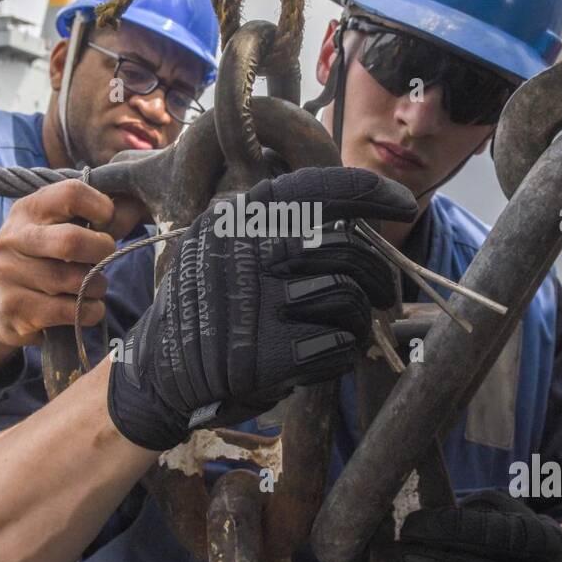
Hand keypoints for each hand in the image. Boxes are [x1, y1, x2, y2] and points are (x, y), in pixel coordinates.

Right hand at [0, 180, 121, 348]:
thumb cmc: (45, 260)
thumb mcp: (61, 228)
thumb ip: (100, 217)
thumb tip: (137, 206)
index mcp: (27, 210)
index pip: (71, 193)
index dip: (102, 208)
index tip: (106, 223)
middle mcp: (12, 238)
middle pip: (72, 241)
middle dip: (102, 252)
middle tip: (103, 258)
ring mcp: (8, 274)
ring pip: (75, 281)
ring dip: (97, 287)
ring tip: (91, 286)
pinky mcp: (15, 309)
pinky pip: (72, 311)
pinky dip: (91, 311)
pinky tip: (86, 307)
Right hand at [107, 166, 417, 451]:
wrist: (158, 373)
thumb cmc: (210, 307)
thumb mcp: (224, 245)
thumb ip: (277, 225)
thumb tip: (359, 215)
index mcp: (239, 218)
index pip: (318, 189)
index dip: (369, 193)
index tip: (402, 205)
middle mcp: (248, 252)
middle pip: (347, 251)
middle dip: (377, 275)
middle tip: (382, 293)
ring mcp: (257, 303)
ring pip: (350, 300)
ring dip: (360, 320)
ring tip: (346, 329)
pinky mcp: (267, 354)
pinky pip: (340, 346)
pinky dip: (342, 354)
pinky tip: (322, 356)